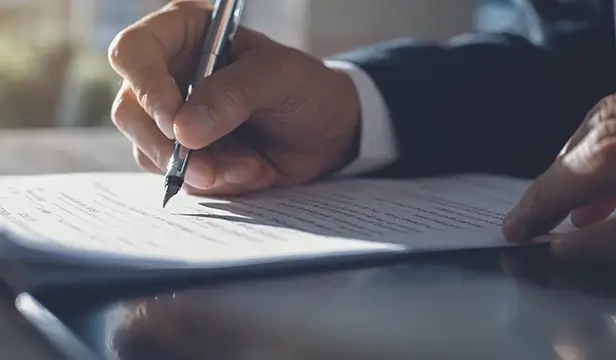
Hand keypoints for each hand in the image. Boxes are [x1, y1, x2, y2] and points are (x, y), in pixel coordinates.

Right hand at [108, 0, 359, 195]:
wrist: (328, 131)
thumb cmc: (305, 88)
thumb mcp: (278, 77)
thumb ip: (232, 95)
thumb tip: (183, 132)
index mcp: (185, 36)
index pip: (134, 53)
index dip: (147, 89)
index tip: (177, 126)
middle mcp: (171, 76)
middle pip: (130, 111)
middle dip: (168, 147)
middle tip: (208, 167)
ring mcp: (177, 120)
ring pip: (150, 152)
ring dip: (202, 170)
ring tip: (252, 165)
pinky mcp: (190, 155)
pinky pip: (181, 177)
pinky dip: (217, 182)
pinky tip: (254, 170)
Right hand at [502, 94, 615, 263]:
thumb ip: (606, 241)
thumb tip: (563, 249)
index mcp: (602, 152)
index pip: (549, 190)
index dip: (529, 216)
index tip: (514, 233)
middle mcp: (606, 123)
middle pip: (562, 166)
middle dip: (550, 198)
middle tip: (534, 226)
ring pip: (582, 148)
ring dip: (575, 182)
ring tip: (573, 214)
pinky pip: (606, 133)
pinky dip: (600, 161)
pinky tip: (607, 186)